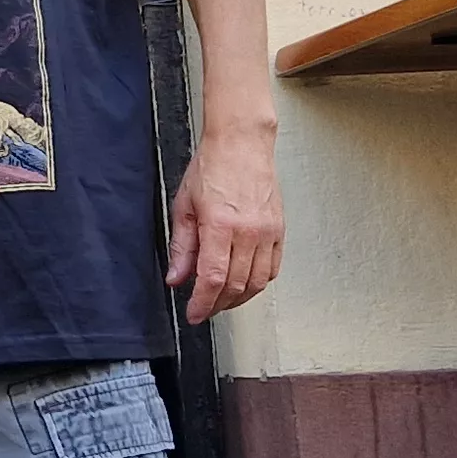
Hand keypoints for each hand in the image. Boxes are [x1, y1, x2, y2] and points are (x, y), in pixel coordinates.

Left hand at [164, 124, 284, 323]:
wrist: (242, 144)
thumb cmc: (213, 167)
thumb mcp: (185, 206)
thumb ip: (181, 247)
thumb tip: (176, 278)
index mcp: (220, 225)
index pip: (213, 279)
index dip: (202, 304)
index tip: (194, 314)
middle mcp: (248, 232)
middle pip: (235, 286)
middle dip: (217, 305)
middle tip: (204, 309)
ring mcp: (267, 232)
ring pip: (256, 282)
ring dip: (239, 299)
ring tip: (222, 300)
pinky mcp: (279, 229)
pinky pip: (273, 268)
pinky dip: (258, 283)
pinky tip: (245, 283)